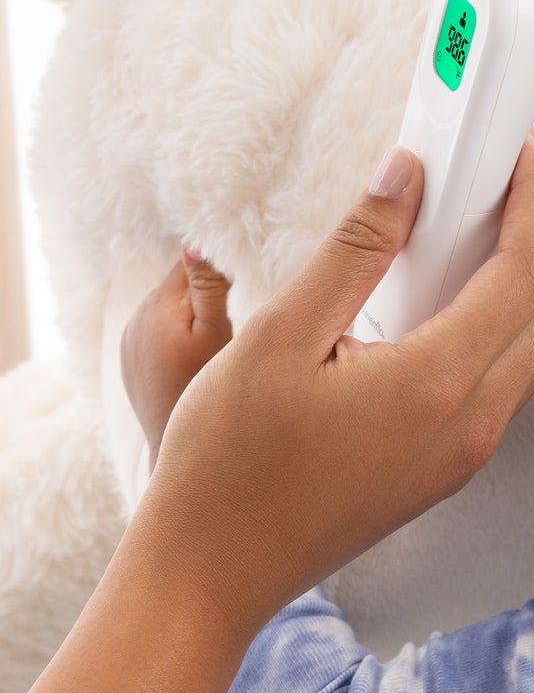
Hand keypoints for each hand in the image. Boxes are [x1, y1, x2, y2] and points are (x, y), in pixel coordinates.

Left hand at [121, 248, 233, 467]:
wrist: (174, 449)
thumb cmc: (204, 391)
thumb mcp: (217, 334)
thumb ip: (208, 288)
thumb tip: (195, 244)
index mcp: (158, 306)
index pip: (190, 262)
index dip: (220, 267)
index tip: (245, 282)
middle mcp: (136, 318)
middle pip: (180, 285)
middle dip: (207, 292)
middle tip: (237, 318)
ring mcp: (130, 341)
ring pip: (170, 309)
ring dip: (192, 313)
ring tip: (218, 340)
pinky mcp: (131, 360)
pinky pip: (159, 332)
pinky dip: (179, 335)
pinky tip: (197, 358)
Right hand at [133, 130, 533, 644]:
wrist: (212, 574)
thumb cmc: (227, 464)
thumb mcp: (278, 336)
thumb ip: (354, 249)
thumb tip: (406, 174)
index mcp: (441, 384)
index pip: (529, 269)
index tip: (524, 147)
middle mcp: (475, 422)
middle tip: (513, 173)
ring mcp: (470, 451)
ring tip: (487, 218)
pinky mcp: (453, 465)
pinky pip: (510, 376)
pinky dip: (509, 318)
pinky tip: (459, 289)